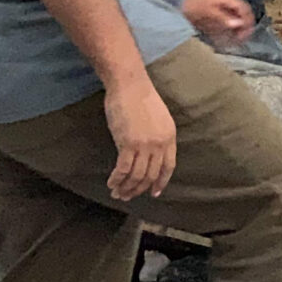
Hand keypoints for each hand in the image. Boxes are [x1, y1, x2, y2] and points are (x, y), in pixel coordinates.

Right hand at [103, 78, 176, 200]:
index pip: (169, 166)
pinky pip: (123, 169)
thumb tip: (148, 154)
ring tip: (117, 193)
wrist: (130, 85)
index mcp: (170, 136)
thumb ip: (156, 137)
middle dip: (139, 189)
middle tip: (127, 196)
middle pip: (151, 174)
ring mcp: (145, 144)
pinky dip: (116, 180)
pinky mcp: (128, 143)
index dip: (161, 182)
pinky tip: (111, 183)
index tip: (154, 193)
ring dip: (126, 188)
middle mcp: (160, 143)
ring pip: (136, 175)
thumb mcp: (158, 119)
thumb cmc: (140, 98)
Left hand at [182, 0, 254, 47]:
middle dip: (242, 27)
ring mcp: (215, 11)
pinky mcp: (208, 18)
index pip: (243, 8)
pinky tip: (222, 41)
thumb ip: (223, 18)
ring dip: (234, 32)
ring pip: (230, 22)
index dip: (248, 19)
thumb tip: (238, 24)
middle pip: (238, 16)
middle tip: (242, 39)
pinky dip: (223, 34)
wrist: (172, 3)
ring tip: (234, 42)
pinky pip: (220, 26)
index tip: (247, 32)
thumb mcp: (208, 11)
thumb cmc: (189, 4)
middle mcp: (222, 5)